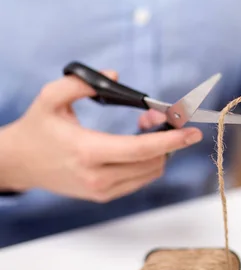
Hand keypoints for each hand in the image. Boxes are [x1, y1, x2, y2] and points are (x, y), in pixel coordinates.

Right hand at [0, 72, 202, 201]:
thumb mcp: (50, 98)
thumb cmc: (37, 129)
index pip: (140, 150)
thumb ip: (81, 83)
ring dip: (160, 149)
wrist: (19, 164)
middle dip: (168, 138)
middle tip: (159, 116)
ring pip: (151, 172)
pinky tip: (138, 142)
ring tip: (145, 126)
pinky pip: (141, 179)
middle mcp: (98, 177)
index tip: (192, 131)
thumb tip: (115, 75)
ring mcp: (102, 190)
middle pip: (153, 162)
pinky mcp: (104, 195)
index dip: (171, 140)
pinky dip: (149, 160)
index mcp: (87, 152)